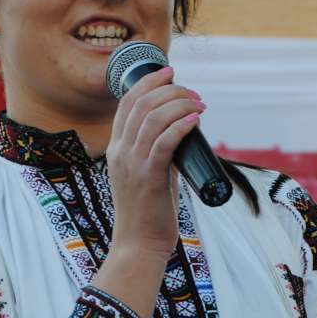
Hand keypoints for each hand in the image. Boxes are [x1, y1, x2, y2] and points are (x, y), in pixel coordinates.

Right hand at [105, 66, 203, 258]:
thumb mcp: (147, 175)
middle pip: (140, 104)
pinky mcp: (148, 177)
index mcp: (117, 149)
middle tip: (193, 93)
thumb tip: (181, 134)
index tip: (169, 72)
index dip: (147, 82)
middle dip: (169, 90)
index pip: (126, 103)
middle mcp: (120, 152)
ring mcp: (132, 164)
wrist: (138, 245)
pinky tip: (195, 120)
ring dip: (180, 105)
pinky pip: (164, 142)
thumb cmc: (147, 213)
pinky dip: (180, 126)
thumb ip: (158, 154)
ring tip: (200, 105)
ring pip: (153, 119)